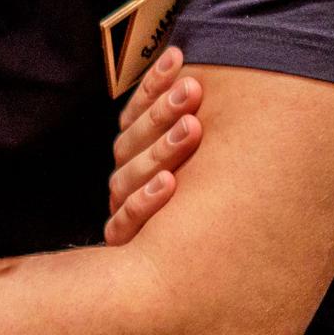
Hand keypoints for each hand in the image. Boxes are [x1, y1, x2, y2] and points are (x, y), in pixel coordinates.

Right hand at [105, 46, 204, 247]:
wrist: (190, 276)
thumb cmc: (209, 203)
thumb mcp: (205, 159)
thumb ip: (198, 120)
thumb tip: (209, 67)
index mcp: (138, 151)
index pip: (137, 111)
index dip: (154, 84)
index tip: (178, 57)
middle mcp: (128, 177)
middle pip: (133, 140)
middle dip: (162, 111)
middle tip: (192, 91)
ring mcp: (124, 209)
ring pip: (130, 175)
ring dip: (160, 149)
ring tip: (192, 129)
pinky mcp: (126, 244)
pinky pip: (125, 223)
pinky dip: (145, 202)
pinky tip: (170, 184)